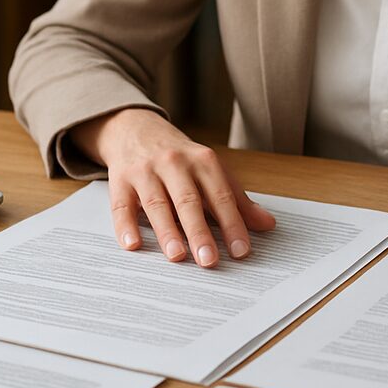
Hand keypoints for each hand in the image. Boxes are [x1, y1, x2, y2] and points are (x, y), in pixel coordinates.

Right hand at [67, 108, 275, 266]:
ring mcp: (145, 170)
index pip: (220, 195)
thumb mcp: (210, 170)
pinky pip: (122, 205)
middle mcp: (174, 163)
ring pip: (157, 203)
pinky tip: (132, 244)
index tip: (240, 250)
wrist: (135, 127)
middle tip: (209, 260)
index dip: (232, 223)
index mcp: (202, 161)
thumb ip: (236, 199)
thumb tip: (267, 225)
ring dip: (166, 231)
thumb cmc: (179, 157)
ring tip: (177, 256)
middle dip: (200, 231)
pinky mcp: (120, 179)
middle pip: (188, 200)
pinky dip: (125, 225)